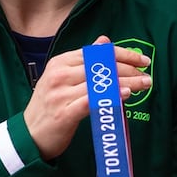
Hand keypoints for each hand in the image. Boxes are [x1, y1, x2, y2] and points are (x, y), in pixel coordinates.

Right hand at [23, 36, 151, 159]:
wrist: (29, 135)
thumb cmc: (50, 105)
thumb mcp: (63, 77)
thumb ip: (84, 61)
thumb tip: (104, 41)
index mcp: (61, 62)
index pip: (97, 53)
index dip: (123, 54)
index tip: (142, 60)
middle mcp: (60, 74)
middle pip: (101, 67)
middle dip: (129, 70)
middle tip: (147, 76)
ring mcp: (60, 93)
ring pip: (100, 83)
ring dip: (127, 83)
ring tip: (144, 85)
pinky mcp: (64, 113)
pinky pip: (92, 101)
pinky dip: (110, 96)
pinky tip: (125, 94)